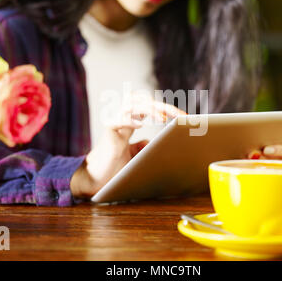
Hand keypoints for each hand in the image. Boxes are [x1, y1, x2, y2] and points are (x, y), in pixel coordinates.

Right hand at [70, 96, 186, 198]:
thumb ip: (146, 146)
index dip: (167, 109)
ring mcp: (115, 123)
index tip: (185, 118)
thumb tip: (159, 141)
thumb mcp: (136, 155)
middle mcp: (124, 119)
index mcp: (131, 122)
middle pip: (143, 101)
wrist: (96, 179)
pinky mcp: (108, 132)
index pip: (151, 107)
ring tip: (163, 117)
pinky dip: (130, 120)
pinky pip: (119, 120)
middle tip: (180, 116)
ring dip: (149, 109)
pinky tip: (140, 124)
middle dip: (163, 106)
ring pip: (131, 105)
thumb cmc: (115, 167)